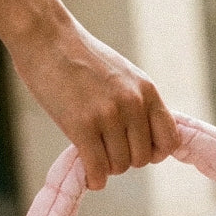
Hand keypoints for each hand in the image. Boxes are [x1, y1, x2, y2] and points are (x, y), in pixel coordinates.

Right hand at [10, 13, 179, 190]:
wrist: (45, 37)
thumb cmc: (80, 58)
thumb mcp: (122, 75)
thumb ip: (138, 104)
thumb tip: (147, 140)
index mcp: (147, 91)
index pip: (170, 140)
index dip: (155, 152)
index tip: (137, 149)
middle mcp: (133, 103)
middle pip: (142, 159)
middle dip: (125, 160)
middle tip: (106, 150)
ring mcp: (108, 115)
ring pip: (119, 166)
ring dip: (106, 167)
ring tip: (93, 152)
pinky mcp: (82, 125)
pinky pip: (97, 168)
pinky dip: (94, 178)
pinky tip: (88, 174)